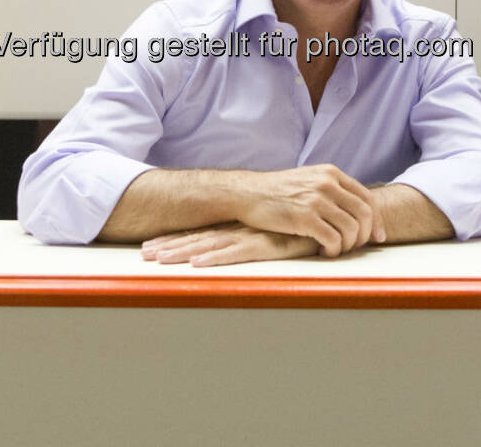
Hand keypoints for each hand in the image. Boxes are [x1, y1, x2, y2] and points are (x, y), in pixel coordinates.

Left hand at [141, 222, 318, 265]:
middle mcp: (242, 230)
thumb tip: (242, 246)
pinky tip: (197, 265)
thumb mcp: (277, 235)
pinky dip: (215, 260)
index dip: (176, 239)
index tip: (150, 246)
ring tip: (157, 259)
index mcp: (241, 228)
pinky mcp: (268, 246)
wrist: (338, 216)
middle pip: (198, 239)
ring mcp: (253, 236)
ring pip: (210, 246)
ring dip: (182, 252)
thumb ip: (260, 239)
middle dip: (169, 245)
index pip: (201, 233)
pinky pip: (236, 254)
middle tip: (142, 254)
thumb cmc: (308, 227)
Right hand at [233, 164, 384, 256]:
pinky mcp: (304, 217)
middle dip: (366, 236)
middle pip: (365, 214)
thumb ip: (332, 189)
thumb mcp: (309, 178)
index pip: (367, 198)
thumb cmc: (278, 191)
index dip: (377, 220)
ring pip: (352, 229)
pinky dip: (334, 250)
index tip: (378, 237)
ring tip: (336, 249)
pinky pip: (333, 239)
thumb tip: (356, 211)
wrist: (248, 193)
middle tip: (356, 247)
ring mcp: (316, 200)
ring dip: (348, 245)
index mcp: (331, 173)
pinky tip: (324, 251)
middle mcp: (327, 184)